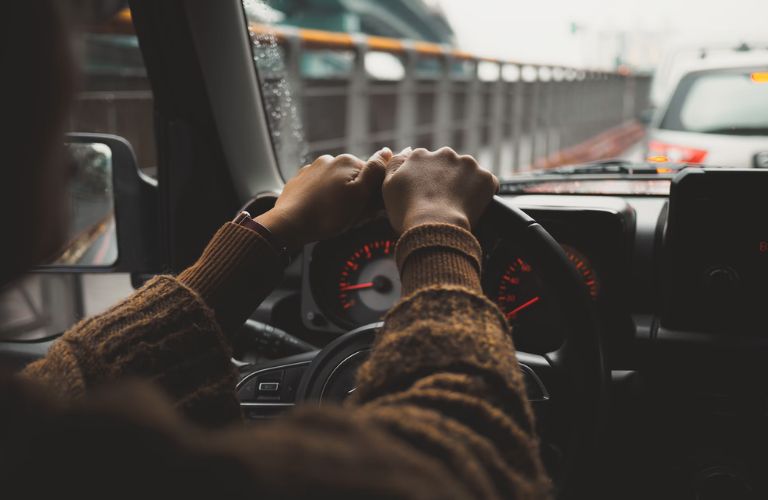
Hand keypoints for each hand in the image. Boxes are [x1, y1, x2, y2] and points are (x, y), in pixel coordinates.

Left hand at [255, 149, 391, 249]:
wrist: (289, 224)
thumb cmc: (328, 214)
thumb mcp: (360, 195)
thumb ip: (374, 171)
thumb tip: (387, 151)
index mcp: (347, 161)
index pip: (372, 176)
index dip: (373, 194)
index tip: (367, 209)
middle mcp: (329, 159)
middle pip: (353, 179)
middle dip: (355, 196)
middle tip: (350, 216)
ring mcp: (312, 169)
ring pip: (335, 184)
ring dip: (338, 197)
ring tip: (332, 216)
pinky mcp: (299, 181)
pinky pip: (319, 189)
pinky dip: (323, 199)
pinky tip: (320, 212)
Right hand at [382, 147, 498, 233]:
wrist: (434, 227)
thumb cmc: (407, 212)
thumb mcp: (388, 186)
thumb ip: (393, 164)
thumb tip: (405, 151)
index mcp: (420, 155)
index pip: (425, 163)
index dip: (426, 181)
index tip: (426, 195)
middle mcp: (444, 153)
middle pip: (448, 165)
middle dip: (447, 179)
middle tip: (442, 202)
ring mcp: (467, 164)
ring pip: (468, 172)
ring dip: (465, 184)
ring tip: (457, 205)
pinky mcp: (486, 177)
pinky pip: (487, 184)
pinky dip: (482, 193)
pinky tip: (472, 207)